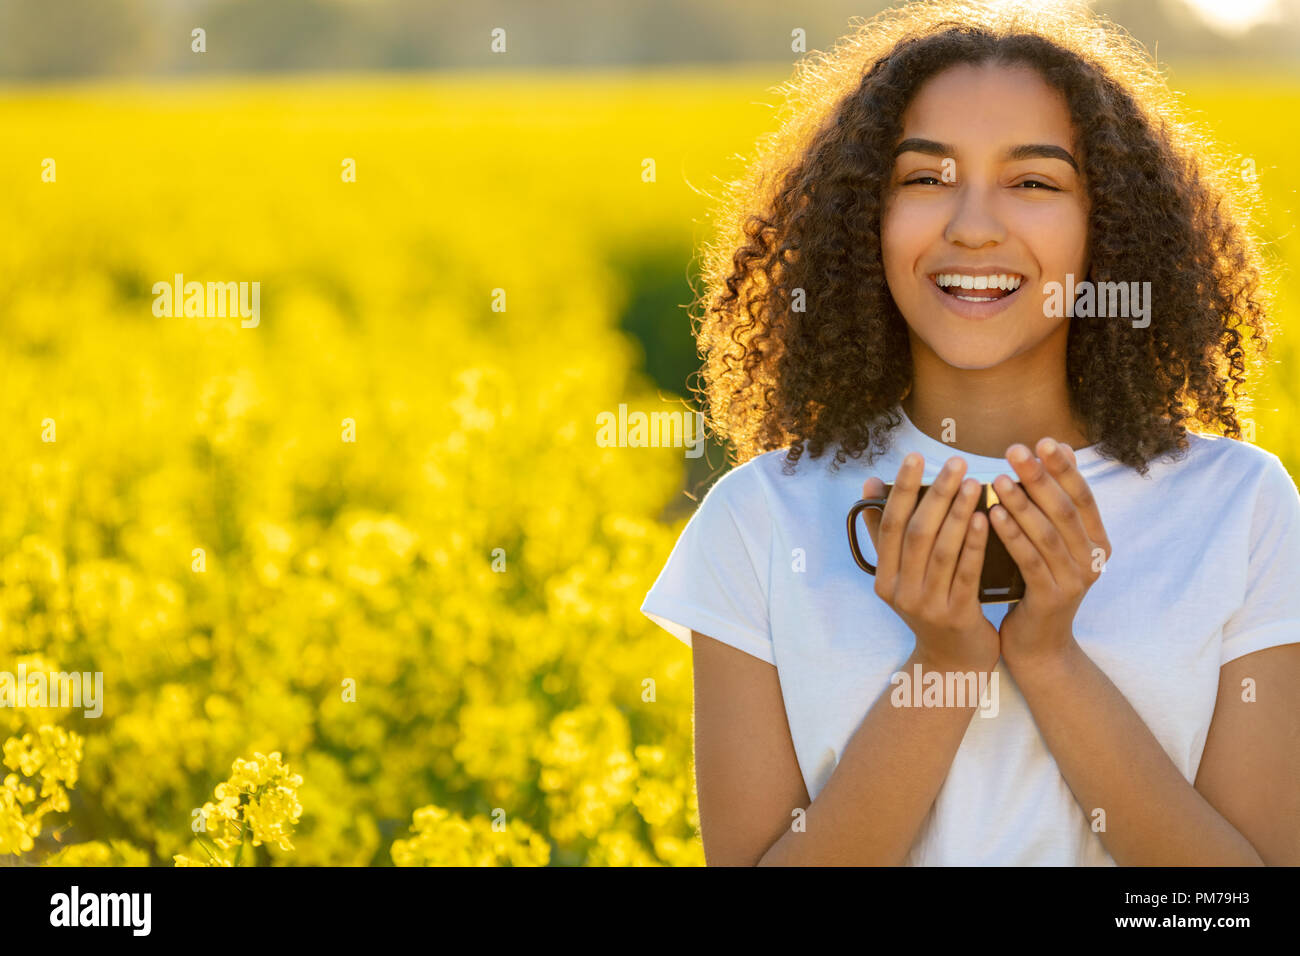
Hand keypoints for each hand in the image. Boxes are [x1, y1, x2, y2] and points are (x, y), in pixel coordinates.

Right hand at [861, 452, 999, 673]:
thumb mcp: (904, 573)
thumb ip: (886, 532)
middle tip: (955, 462)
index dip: (900, 489)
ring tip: (974, 483)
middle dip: (936, 494)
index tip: (914, 457)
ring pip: (941, 551)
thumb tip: (871, 484)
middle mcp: (900, 591)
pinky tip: (985, 519)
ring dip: (958, 513)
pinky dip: (975, 544)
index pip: (889, 525)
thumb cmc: (933, 606)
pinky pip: (966, 573)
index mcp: (884, 577)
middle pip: (916, 533)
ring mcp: (927, 605)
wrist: (955, 662)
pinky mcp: (956, 616)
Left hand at [989, 438, 1111, 671]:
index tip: (1044, 440)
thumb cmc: (1037, 585)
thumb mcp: (1051, 545)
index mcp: (1096, 541)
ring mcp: (1075, 580)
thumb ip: (1052, 507)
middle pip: (1066, 509)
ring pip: (1048, 533)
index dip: (1065, 467)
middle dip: (1041, 477)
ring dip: (1022, 503)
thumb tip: (1051, 455)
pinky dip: (1012, 535)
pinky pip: (1030, 560)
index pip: (1083, 495)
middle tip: (1016, 449)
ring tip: (998, 478)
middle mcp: (1092, 559)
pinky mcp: (1052, 598)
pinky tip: (992, 515)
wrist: (1038, 645)